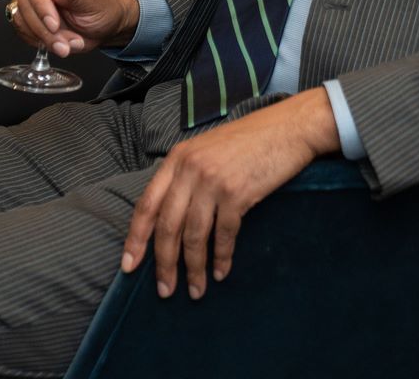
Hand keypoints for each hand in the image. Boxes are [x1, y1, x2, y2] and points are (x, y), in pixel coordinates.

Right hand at [9, 0, 138, 57]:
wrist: (102, 26)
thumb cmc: (100, 6)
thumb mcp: (93, 0)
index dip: (40, 2)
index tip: (54, 24)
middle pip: (24, 1)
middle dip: (43, 27)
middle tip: (64, 41)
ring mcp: (30, 0)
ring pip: (21, 19)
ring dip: (43, 37)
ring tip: (66, 46)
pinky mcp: (28, 18)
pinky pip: (23, 31)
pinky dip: (40, 42)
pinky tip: (59, 45)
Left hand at [121, 88, 339, 297]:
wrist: (289, 127)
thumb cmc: (250, 139)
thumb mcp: (208, 148)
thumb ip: (187, 174)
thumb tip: (169, 216)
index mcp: (178, 157)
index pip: (147, 204)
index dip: (135, 238)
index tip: (129, 266)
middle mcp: (191, 169)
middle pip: (167, 226)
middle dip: (164, 264)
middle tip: (164, 290)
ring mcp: (213, 181)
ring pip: (194, 236)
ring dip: (193, 269)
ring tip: (196, 290)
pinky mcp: (237, 194)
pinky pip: (223, 235)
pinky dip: (221, 258)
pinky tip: (221, 271)